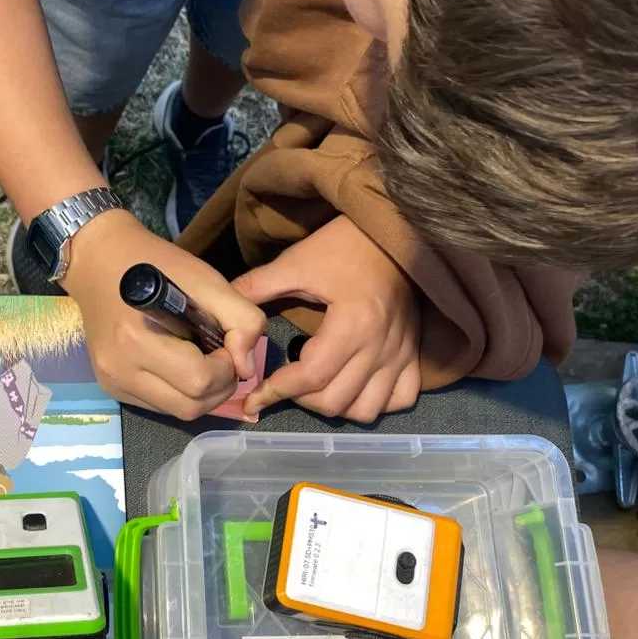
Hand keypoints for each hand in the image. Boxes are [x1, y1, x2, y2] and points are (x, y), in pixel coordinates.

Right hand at [63, 210, 265, 420]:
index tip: (223, 344)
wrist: (99, 259)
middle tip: (219, 357)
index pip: (200, 381)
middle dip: (218, 387)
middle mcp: (120, 370)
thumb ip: (241, 320)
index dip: (226, 368)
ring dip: (201, 394)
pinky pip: (159, 407)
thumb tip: (246, 368)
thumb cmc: (156, 264)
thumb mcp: (207, 280)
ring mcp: (112, 382)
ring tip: (201, 361)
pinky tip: (179, 366)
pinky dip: (179, 393)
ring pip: (177, 412)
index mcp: (138, 340)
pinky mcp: (110, 387)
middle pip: (190, 407)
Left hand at [233, 216, 420, 422]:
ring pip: (367, 409)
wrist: (392, 229)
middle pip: (335, 400)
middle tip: (283, 384)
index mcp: (352, 323)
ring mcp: (401, 353)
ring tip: (316, 388)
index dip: (275, 392)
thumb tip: (223, 309)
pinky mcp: (414, 353)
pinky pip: (402, 398)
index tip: (252, 400)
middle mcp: (380, 346)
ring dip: (335, 406)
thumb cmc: (344, 244)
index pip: (310, 377)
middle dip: (300, 400)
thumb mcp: (296, 262)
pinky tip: (354, 388)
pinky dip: (376, 403)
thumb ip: (257, 287)